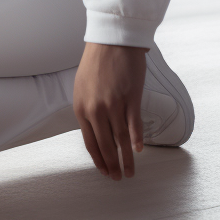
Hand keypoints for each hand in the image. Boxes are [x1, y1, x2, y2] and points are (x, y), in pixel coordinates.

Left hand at [73, 42, 147, 180]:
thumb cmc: (97, 62)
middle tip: (118, 178)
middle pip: (105, 145)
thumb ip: (88, 110)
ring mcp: (113, 105)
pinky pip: (134, 125)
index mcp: (81, 107)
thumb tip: (97, 131)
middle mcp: (95, 109)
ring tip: (130, 172)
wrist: (111, 41)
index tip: (104, 171)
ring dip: (126, 159)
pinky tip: (138, 150)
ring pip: (120, 139)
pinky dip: (136, 139)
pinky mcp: (130, 99)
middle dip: (112, 164)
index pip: (90, 141)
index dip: (98, 159)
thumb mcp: (83, 87)